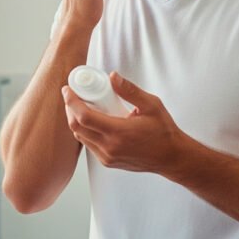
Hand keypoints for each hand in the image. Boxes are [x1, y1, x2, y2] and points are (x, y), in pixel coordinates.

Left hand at [62, 71, 187, 173]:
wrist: (171, 157)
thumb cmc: (163, 131)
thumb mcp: (151, 105)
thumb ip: (130, 90)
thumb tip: (112, 76)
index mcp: (119, 133)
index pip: (84, 117)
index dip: (71, 101)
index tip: (67, 89)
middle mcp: (109, 148)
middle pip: (76, 126)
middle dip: (70, 108)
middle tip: (72, 94)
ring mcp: (107, 157)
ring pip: (80, 136)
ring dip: (75, 120)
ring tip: (81, 105)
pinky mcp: (108, 161)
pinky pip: (88, 144)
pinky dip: (85, 130)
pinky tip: (91, 120)